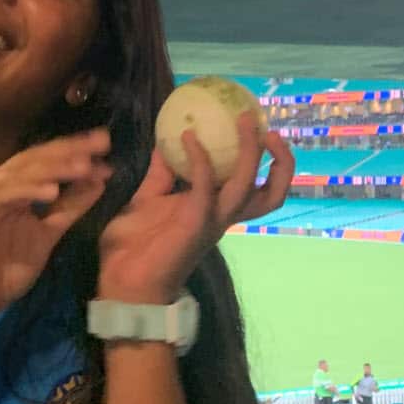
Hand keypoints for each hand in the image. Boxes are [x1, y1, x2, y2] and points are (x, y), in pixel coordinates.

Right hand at [0, 129, 113, 318]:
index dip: (73, 150)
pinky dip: (27, 190)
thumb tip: (99, 181)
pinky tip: (52, 191)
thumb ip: (70, 208)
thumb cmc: (5, 269)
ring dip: (53, 168)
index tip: (104, 144)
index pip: (44, 159)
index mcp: (10, 186)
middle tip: (101, 143)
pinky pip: (3, 197)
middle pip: (34, 159)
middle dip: (69, 150)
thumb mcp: (47, 235)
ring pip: (21, 174)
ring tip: (83, 166)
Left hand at [97, 113, 294, 303]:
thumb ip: (160, 173)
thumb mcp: (148, 199)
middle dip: (281, 162)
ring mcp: (211, 221)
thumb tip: (164, 141)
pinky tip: (188, 137)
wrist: (122, 282)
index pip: (257, 188)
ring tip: (245, 121)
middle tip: (269, 129)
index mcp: (216, 210)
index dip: (269, 162)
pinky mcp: (194, 224)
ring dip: (250, 151)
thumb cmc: (133, 246)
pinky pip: (205, 186)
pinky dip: (200, 159)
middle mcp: (222, 217)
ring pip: (248, 186)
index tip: (261, 130)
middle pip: (272, 194)